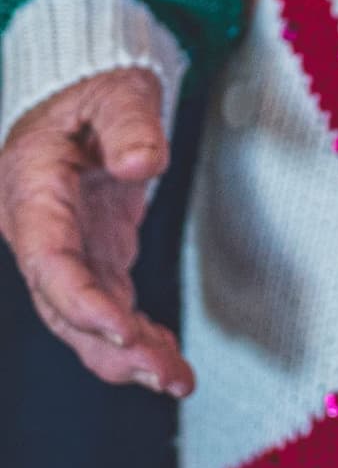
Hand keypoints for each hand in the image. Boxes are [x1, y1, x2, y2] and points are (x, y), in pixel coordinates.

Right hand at [0, 68, 191, 394]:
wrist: (85, 95)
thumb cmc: (95, 89)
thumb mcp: (116, 90)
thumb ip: (129, 122)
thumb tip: (142, 162)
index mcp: (32, 193)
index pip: (50, 262)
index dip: (82, 301)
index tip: (121, 328)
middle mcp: (41, 233)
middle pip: (65, 305)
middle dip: (112, 347)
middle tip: (163, 373)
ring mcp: (67, 251)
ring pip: (86, 319)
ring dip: (128, 354)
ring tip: (175, 379)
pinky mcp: (93, 257)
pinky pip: (109, 307)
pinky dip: (136, 336)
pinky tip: (166, 359)